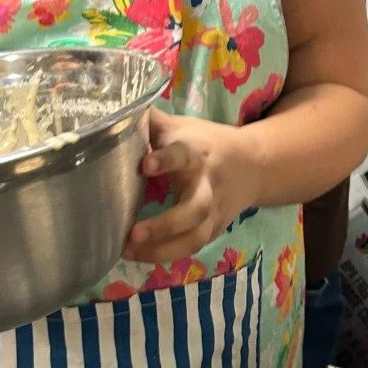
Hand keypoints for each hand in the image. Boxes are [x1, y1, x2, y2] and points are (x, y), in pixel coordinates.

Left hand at [124, 108, 258, 263]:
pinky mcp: (213, 230)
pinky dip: (165, 255)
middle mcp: (206, 184)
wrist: (254, 165)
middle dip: (165, 224)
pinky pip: (191, 247)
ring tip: (128, 251)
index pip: (182, 155)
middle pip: (194, 209)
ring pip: (195, 236)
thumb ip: (150, 121)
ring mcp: (212, 211)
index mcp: (196, 152)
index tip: (144, 166)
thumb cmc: (205, 142)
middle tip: (133, 233)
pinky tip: (137, 256)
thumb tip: (113, 111)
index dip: (165, 160)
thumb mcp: (182, 126)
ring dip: (162, 249)